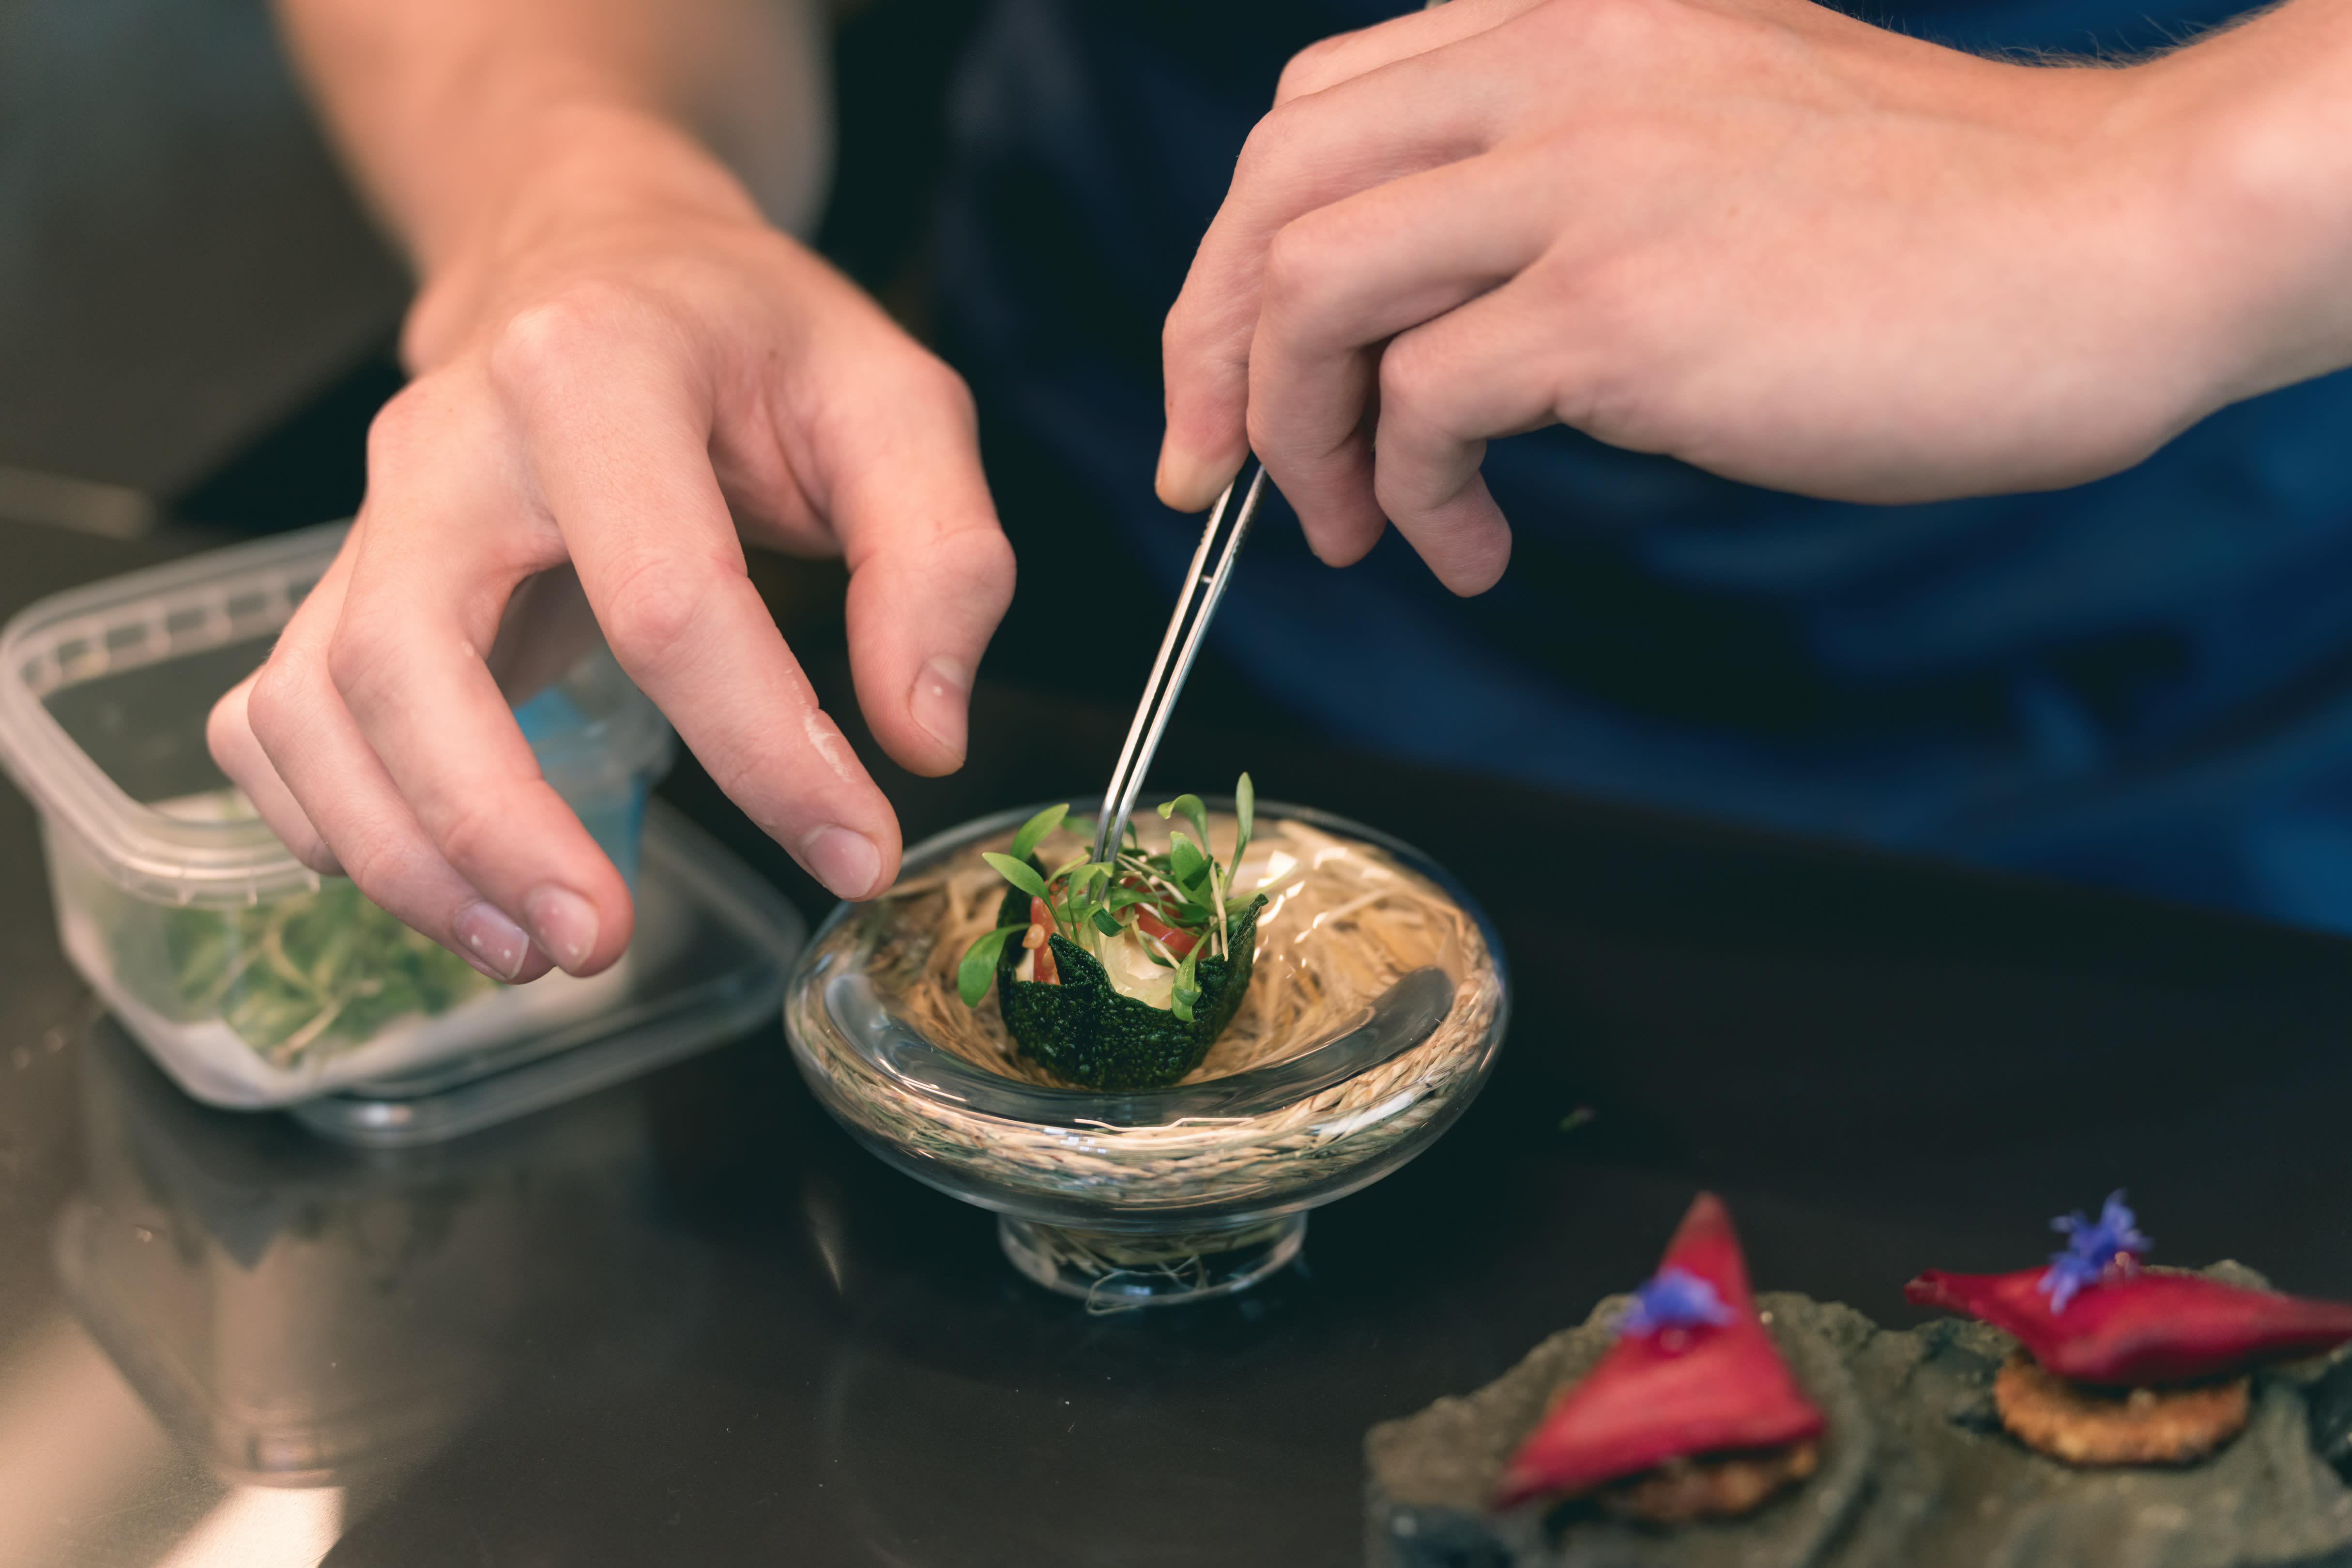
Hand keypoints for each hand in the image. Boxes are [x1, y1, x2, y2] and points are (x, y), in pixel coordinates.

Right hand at [209, 112, 1012, 981]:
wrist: (596, 257)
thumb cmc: (753, 341)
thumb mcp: (896, 402)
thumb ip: (939, 561)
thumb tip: (922, 739)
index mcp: (597, 368)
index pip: (666, 597)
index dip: (765, 751)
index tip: (853, 852)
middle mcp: (449, 441)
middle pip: (414, 656)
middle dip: (494, 827)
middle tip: (600, 942)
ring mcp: (376, 516)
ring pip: (316, 705)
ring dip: (404, 854)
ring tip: (530, 951)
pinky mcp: (345, 581)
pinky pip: (276, 719)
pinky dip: (332, 824)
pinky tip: (445, 891)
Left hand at [1157, 0, 2339, 593]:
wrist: (2108, 244)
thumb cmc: (1929, 221)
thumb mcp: (1711, 130)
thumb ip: (1565, 168)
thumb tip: (1434, 302)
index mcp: (1569, 15)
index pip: (1317, 116)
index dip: (1241, 255)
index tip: (1233, 374)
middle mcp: (1555, 66)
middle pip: (1272, 188)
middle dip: (1209, 344)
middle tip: (1220, 468)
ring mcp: (1584, 178)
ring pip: (1310, 289)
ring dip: (1293, 431)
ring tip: (1347, 527)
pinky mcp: (1619, 303)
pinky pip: (1424, 403)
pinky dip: (1411, 496)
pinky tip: (1469, 549)